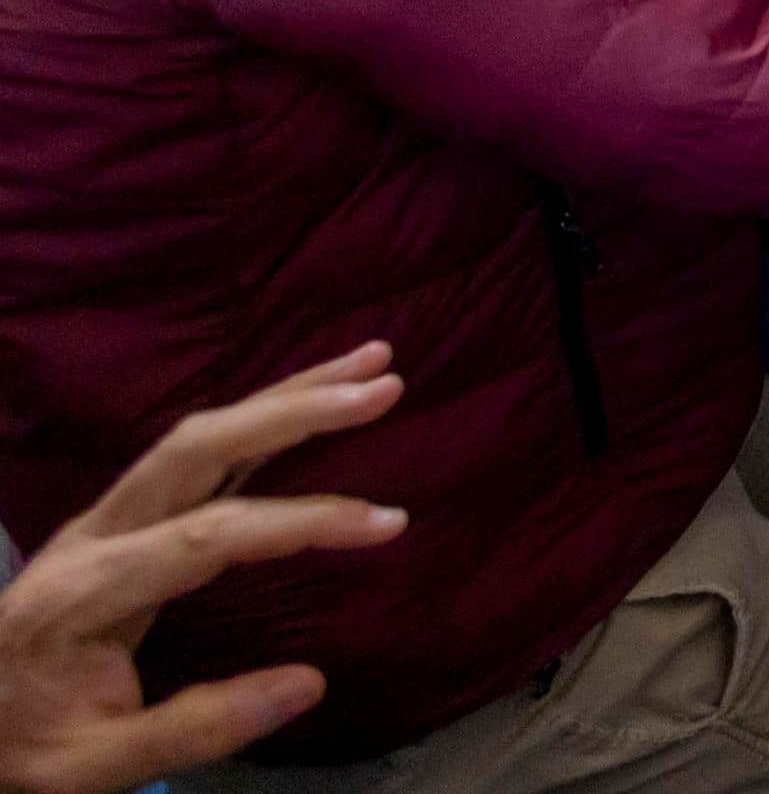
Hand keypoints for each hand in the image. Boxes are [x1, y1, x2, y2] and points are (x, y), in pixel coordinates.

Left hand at [0, 344, 407, 793]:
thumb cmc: (27, 746)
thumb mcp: (96, 767)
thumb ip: (197, 726)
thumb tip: (312, 682)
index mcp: (87, 591)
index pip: (209, 536)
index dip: (301, 521)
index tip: (387, 522)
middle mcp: (92, 533)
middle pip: (197, 450)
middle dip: (294, 410)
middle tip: (385, 385)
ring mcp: (101, 518)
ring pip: (196, 435)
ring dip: (284, 395)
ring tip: (370, 362)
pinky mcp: (114, 518)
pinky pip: (191, 451)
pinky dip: (257, 414)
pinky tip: (305, 397)